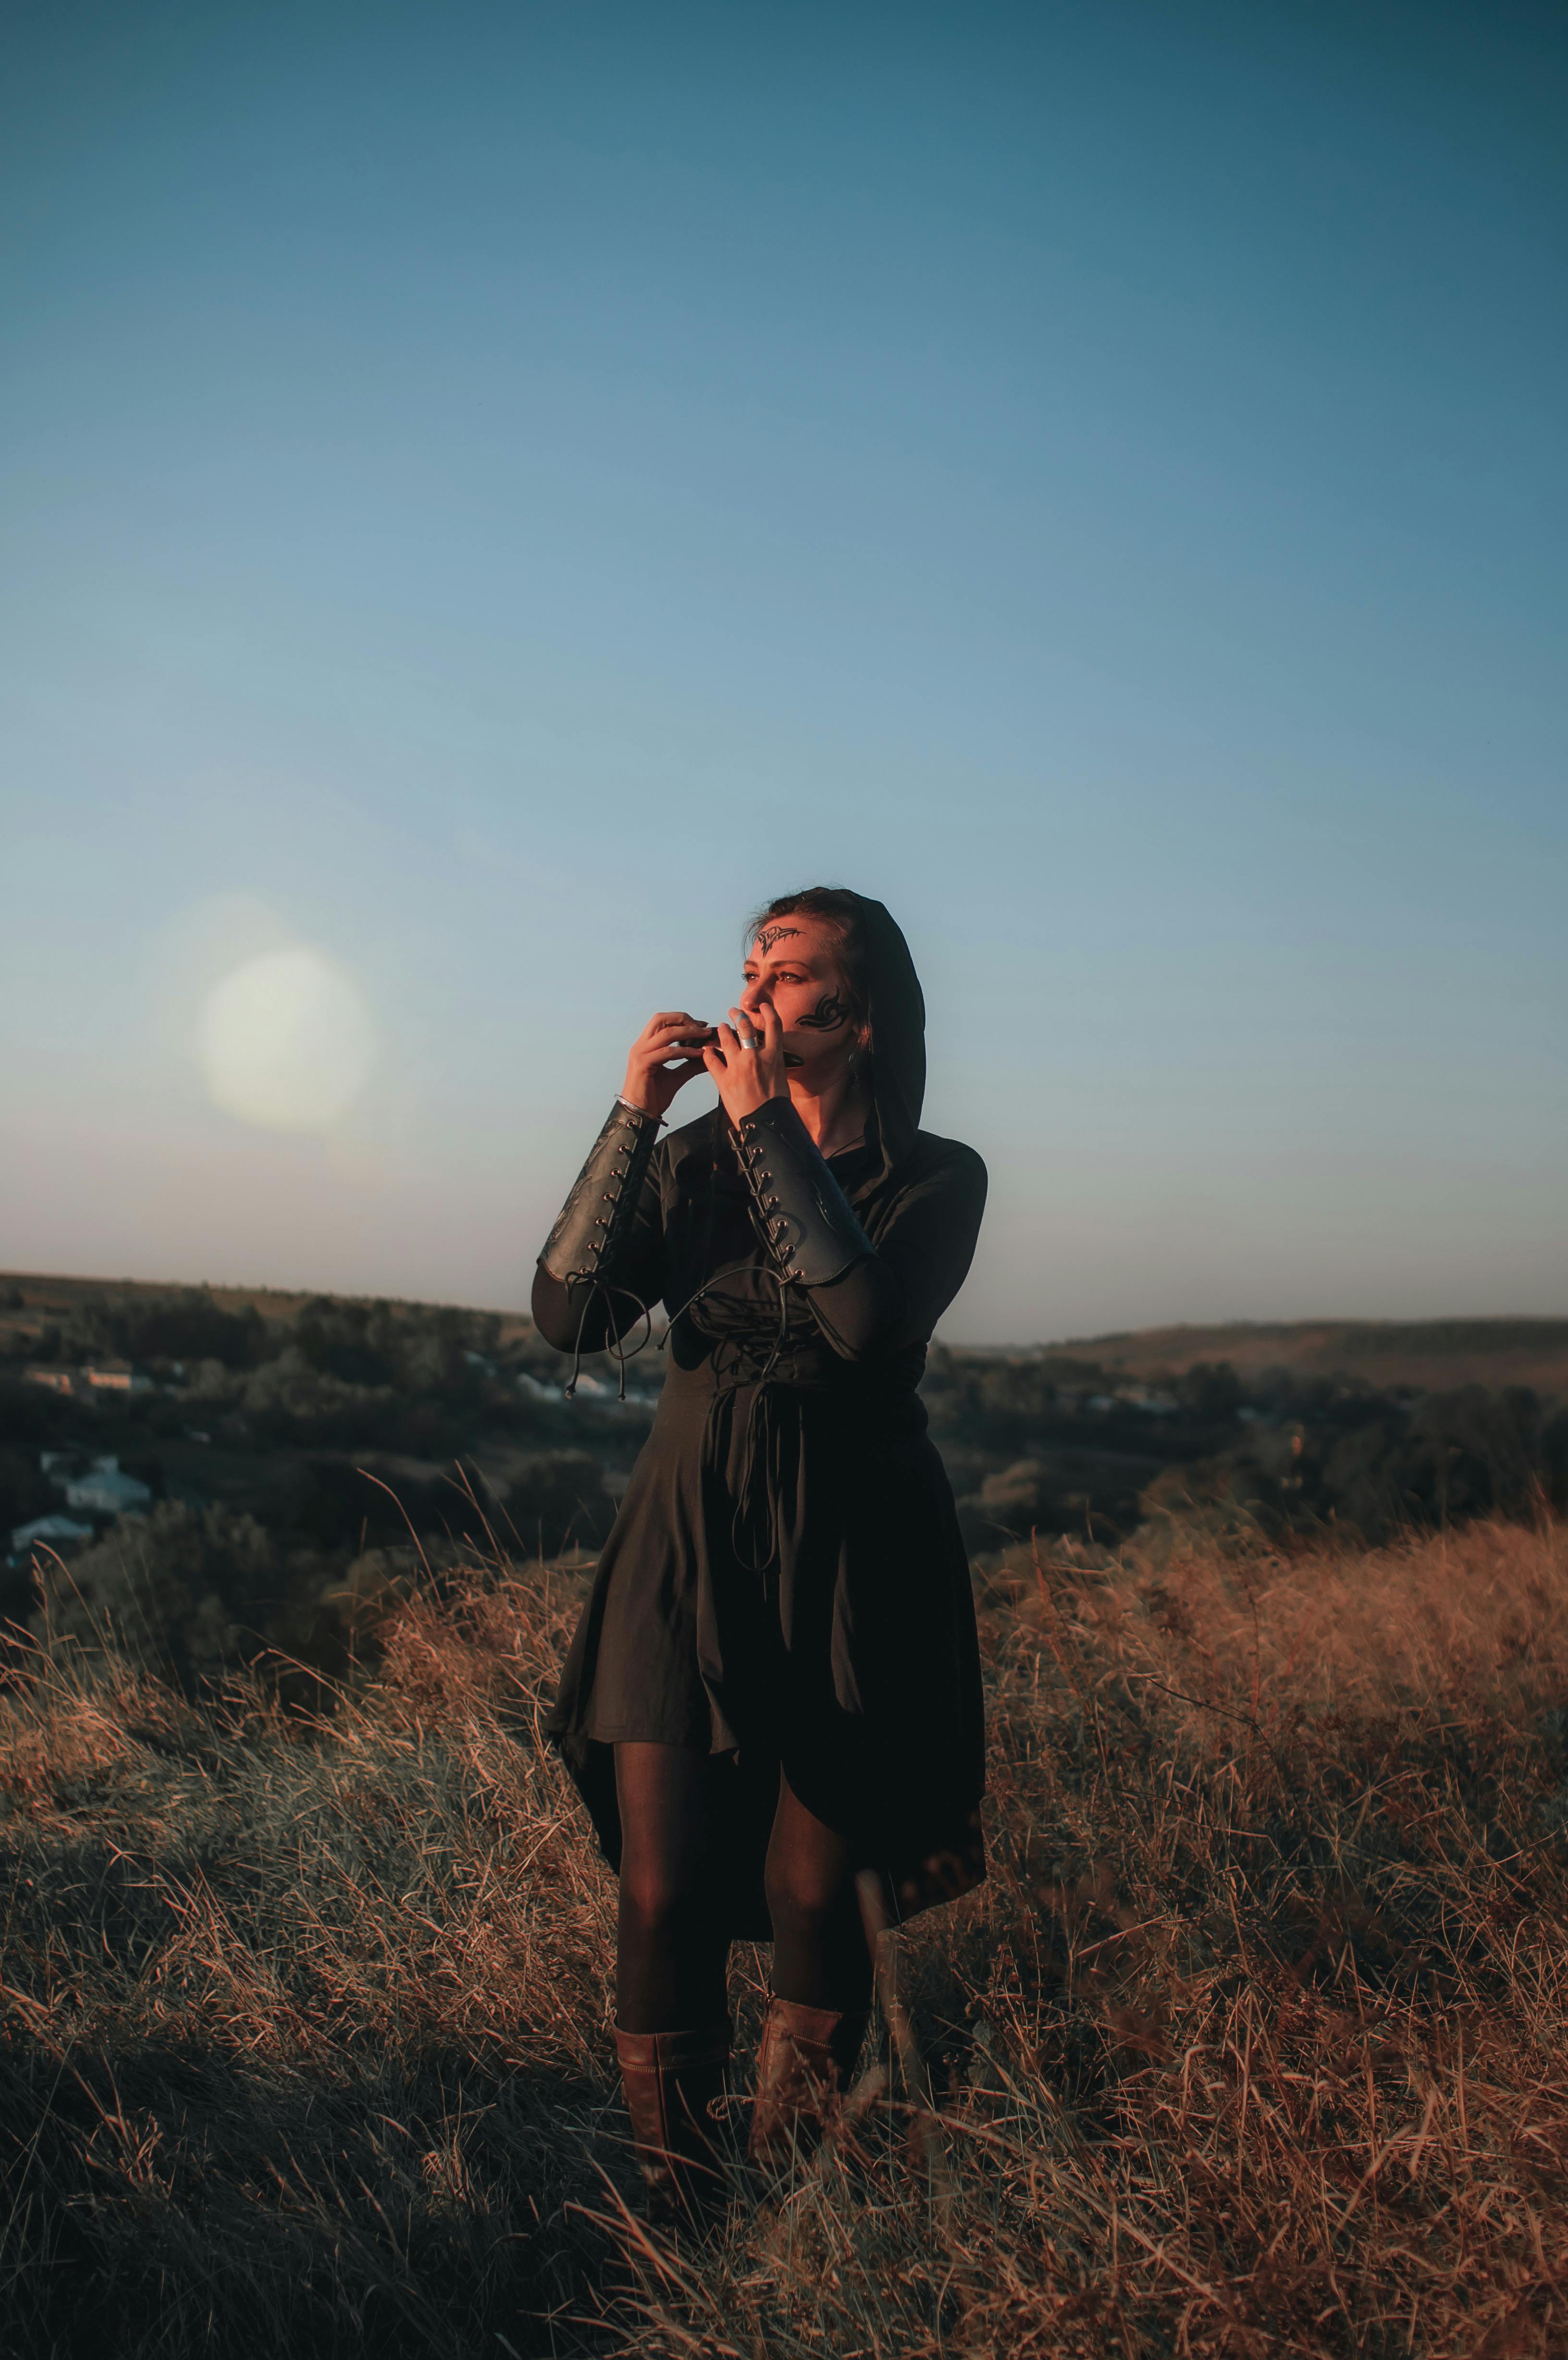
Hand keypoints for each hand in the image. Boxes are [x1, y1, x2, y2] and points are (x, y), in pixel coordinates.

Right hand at [621, 1011, 713, 1117]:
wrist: (639, 1115)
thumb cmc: (654, 1097)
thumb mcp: (676, 1077)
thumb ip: (690, 1065)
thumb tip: (708, 1058)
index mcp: (646, 1046)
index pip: (662, 1021)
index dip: (683, 1020)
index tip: (702, 1025)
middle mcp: (641, 1046)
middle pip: (661, 1019)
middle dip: (683, 1019)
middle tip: (702, 1027)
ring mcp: (640, 1054)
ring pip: (666, 1033)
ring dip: (688, 1032)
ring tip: (705, 1036)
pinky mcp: (642, 1065)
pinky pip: (667, 1052)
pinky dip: (685, 1051)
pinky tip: (699, 1054)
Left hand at [703, 999, 787, 1126]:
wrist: (767, 1123)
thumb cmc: (776, 1105)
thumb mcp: (780, 1079)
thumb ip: (772, 1064)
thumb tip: (767, 1058)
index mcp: (774, 1056)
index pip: (774, 1025)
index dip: (769, 1012)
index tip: (764, 1007)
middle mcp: (756, 1056)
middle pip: (746, 1027)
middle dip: (738, 1016)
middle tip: (733, 1012)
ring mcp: (738, 1066)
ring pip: (726, 1038)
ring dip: (722, 1030)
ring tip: (720, 1028)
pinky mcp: (724, 1079)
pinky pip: (711, 1059)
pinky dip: (708, 1053)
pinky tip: (706, 1051)